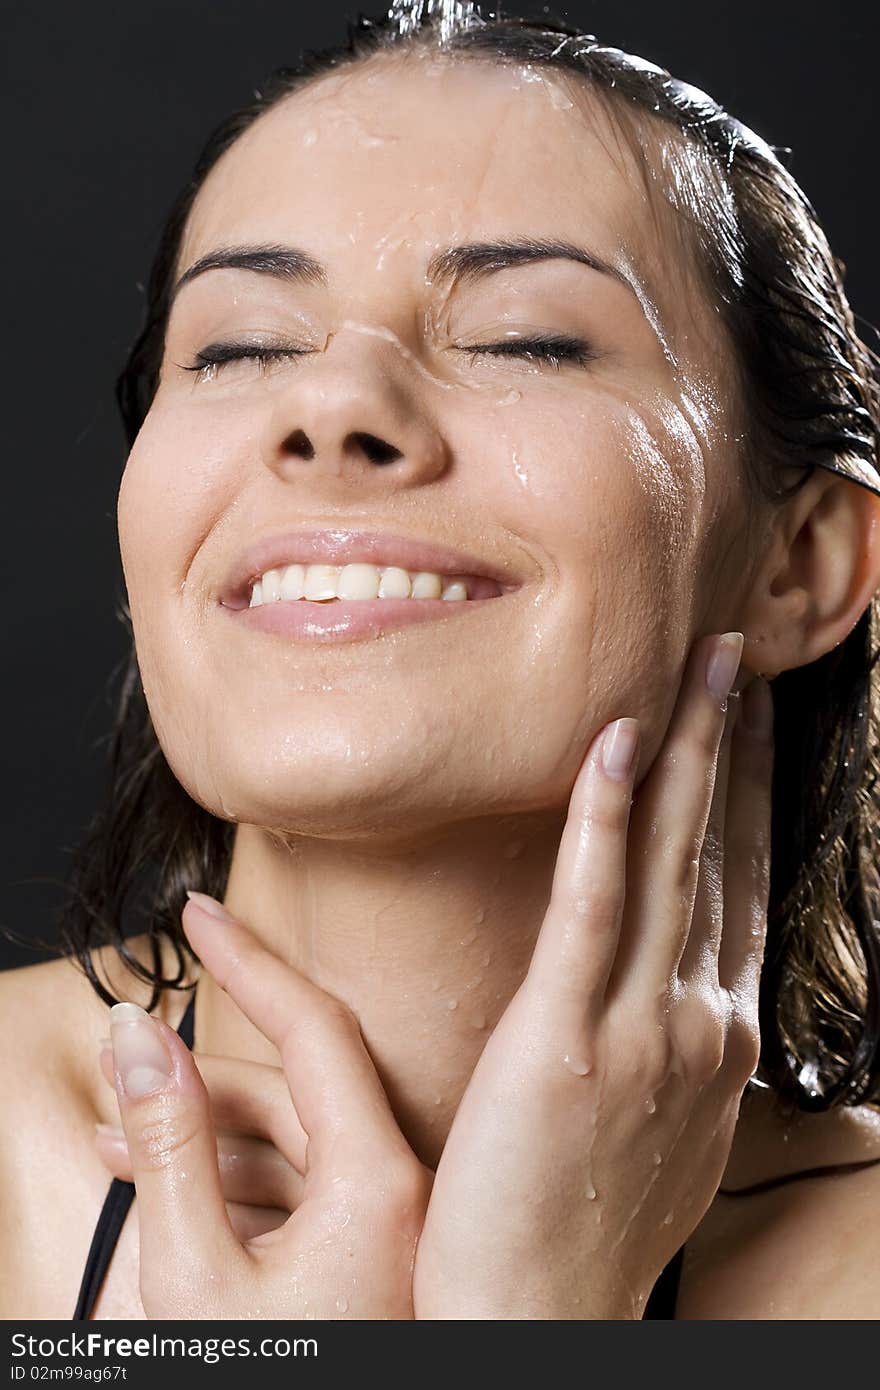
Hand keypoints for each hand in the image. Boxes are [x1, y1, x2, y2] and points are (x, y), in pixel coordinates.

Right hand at [105, 899, 430, 1318]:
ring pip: (294, 1145)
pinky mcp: (373, 1267)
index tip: (199, 912)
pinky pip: (305, 1196)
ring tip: (115, 1140)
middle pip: (294, 1089)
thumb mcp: (197, 1280)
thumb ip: (171, 1149)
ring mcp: (392, 1234)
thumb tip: (138, 1037)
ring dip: (205, 1133)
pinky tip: (169, 1191)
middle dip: (197, 1071)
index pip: (312, 1028)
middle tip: (119, 1058)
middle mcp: (402, 1195)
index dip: (246, 960)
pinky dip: (236, 1183)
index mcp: (379, 1184)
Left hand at [412, 632, 772, 1318]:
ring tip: (702, 667)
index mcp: (712, 1038)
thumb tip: (683, 1005)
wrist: (540, 1320)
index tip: (741, 726)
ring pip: (673, 863)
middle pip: (717, 855)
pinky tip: (617, 748)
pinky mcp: (567, 1040)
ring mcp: (642, 1029)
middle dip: (730, 748)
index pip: (731, 888)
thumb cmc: (588, 1227)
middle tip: (735, 658)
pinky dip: (608, 821)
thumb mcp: (657, 1133)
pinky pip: (593, 909)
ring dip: (689, 753)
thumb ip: (674, 1054)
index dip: (739, 797)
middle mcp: (697, 1021)